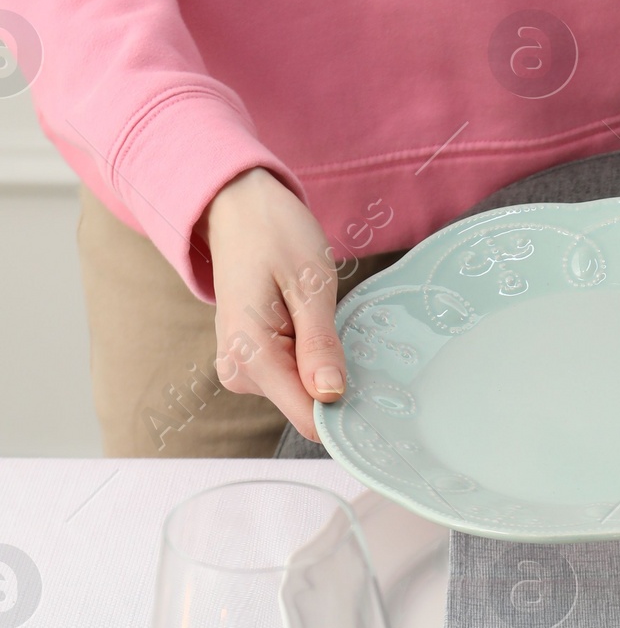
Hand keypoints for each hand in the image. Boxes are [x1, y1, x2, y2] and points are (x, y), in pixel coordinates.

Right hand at [202, 168, 346, 436]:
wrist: (238, 209)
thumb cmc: (274, 235)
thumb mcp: (310, 285)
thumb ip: (319, 344)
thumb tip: (331, 395)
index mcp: (249, 354)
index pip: (308, 418)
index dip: (344, 409)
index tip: (373, 389)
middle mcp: (238, 371)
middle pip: (307, 407)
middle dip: (332, 377)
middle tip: (334, 324)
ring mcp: (241, 369)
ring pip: (301, 394)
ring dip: (320, 363)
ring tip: (313, 316)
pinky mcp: (249, 364)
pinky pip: (292, 379)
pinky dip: (309, 358)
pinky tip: (304, 323)